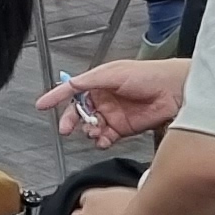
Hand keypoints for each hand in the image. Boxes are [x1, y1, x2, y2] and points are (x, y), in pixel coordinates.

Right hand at [37, 58, 187, 144]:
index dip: (56, 97)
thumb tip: (70, 84)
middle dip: (70, 121)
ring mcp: (113, 114)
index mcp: (99, 81)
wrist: (173, 91)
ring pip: (90, 127)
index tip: (42, 105)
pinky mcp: (123, 128)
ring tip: (93, 131)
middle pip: (78, 112)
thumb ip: (90, 80)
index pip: (72, 90)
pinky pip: (105, 137)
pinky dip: (100, 141)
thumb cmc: (148, 75)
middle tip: (66, 129)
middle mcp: (104, 98)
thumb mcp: (113, 73)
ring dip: (87, 131)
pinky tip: (102, 140)